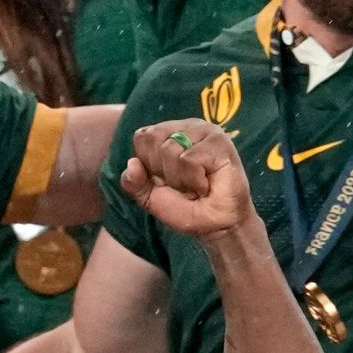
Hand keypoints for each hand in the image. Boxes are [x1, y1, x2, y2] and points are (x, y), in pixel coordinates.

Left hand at [121, 120, 254, 238]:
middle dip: (163, 171)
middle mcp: (190, 126)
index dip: (148, 165)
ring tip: (196, 184)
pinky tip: (206, 184)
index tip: (167, 179)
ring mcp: (207, 131)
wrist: (214, 226)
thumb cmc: (186, 207)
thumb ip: (133, 181)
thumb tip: (132, 163)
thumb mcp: (149, 197)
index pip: (142, 137)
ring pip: (170, 150)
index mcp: (171, 132)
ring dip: (179, 178)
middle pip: (153, 139)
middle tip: (183, 183)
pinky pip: (188, 159)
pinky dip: (193, 180)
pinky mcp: (221, 142)